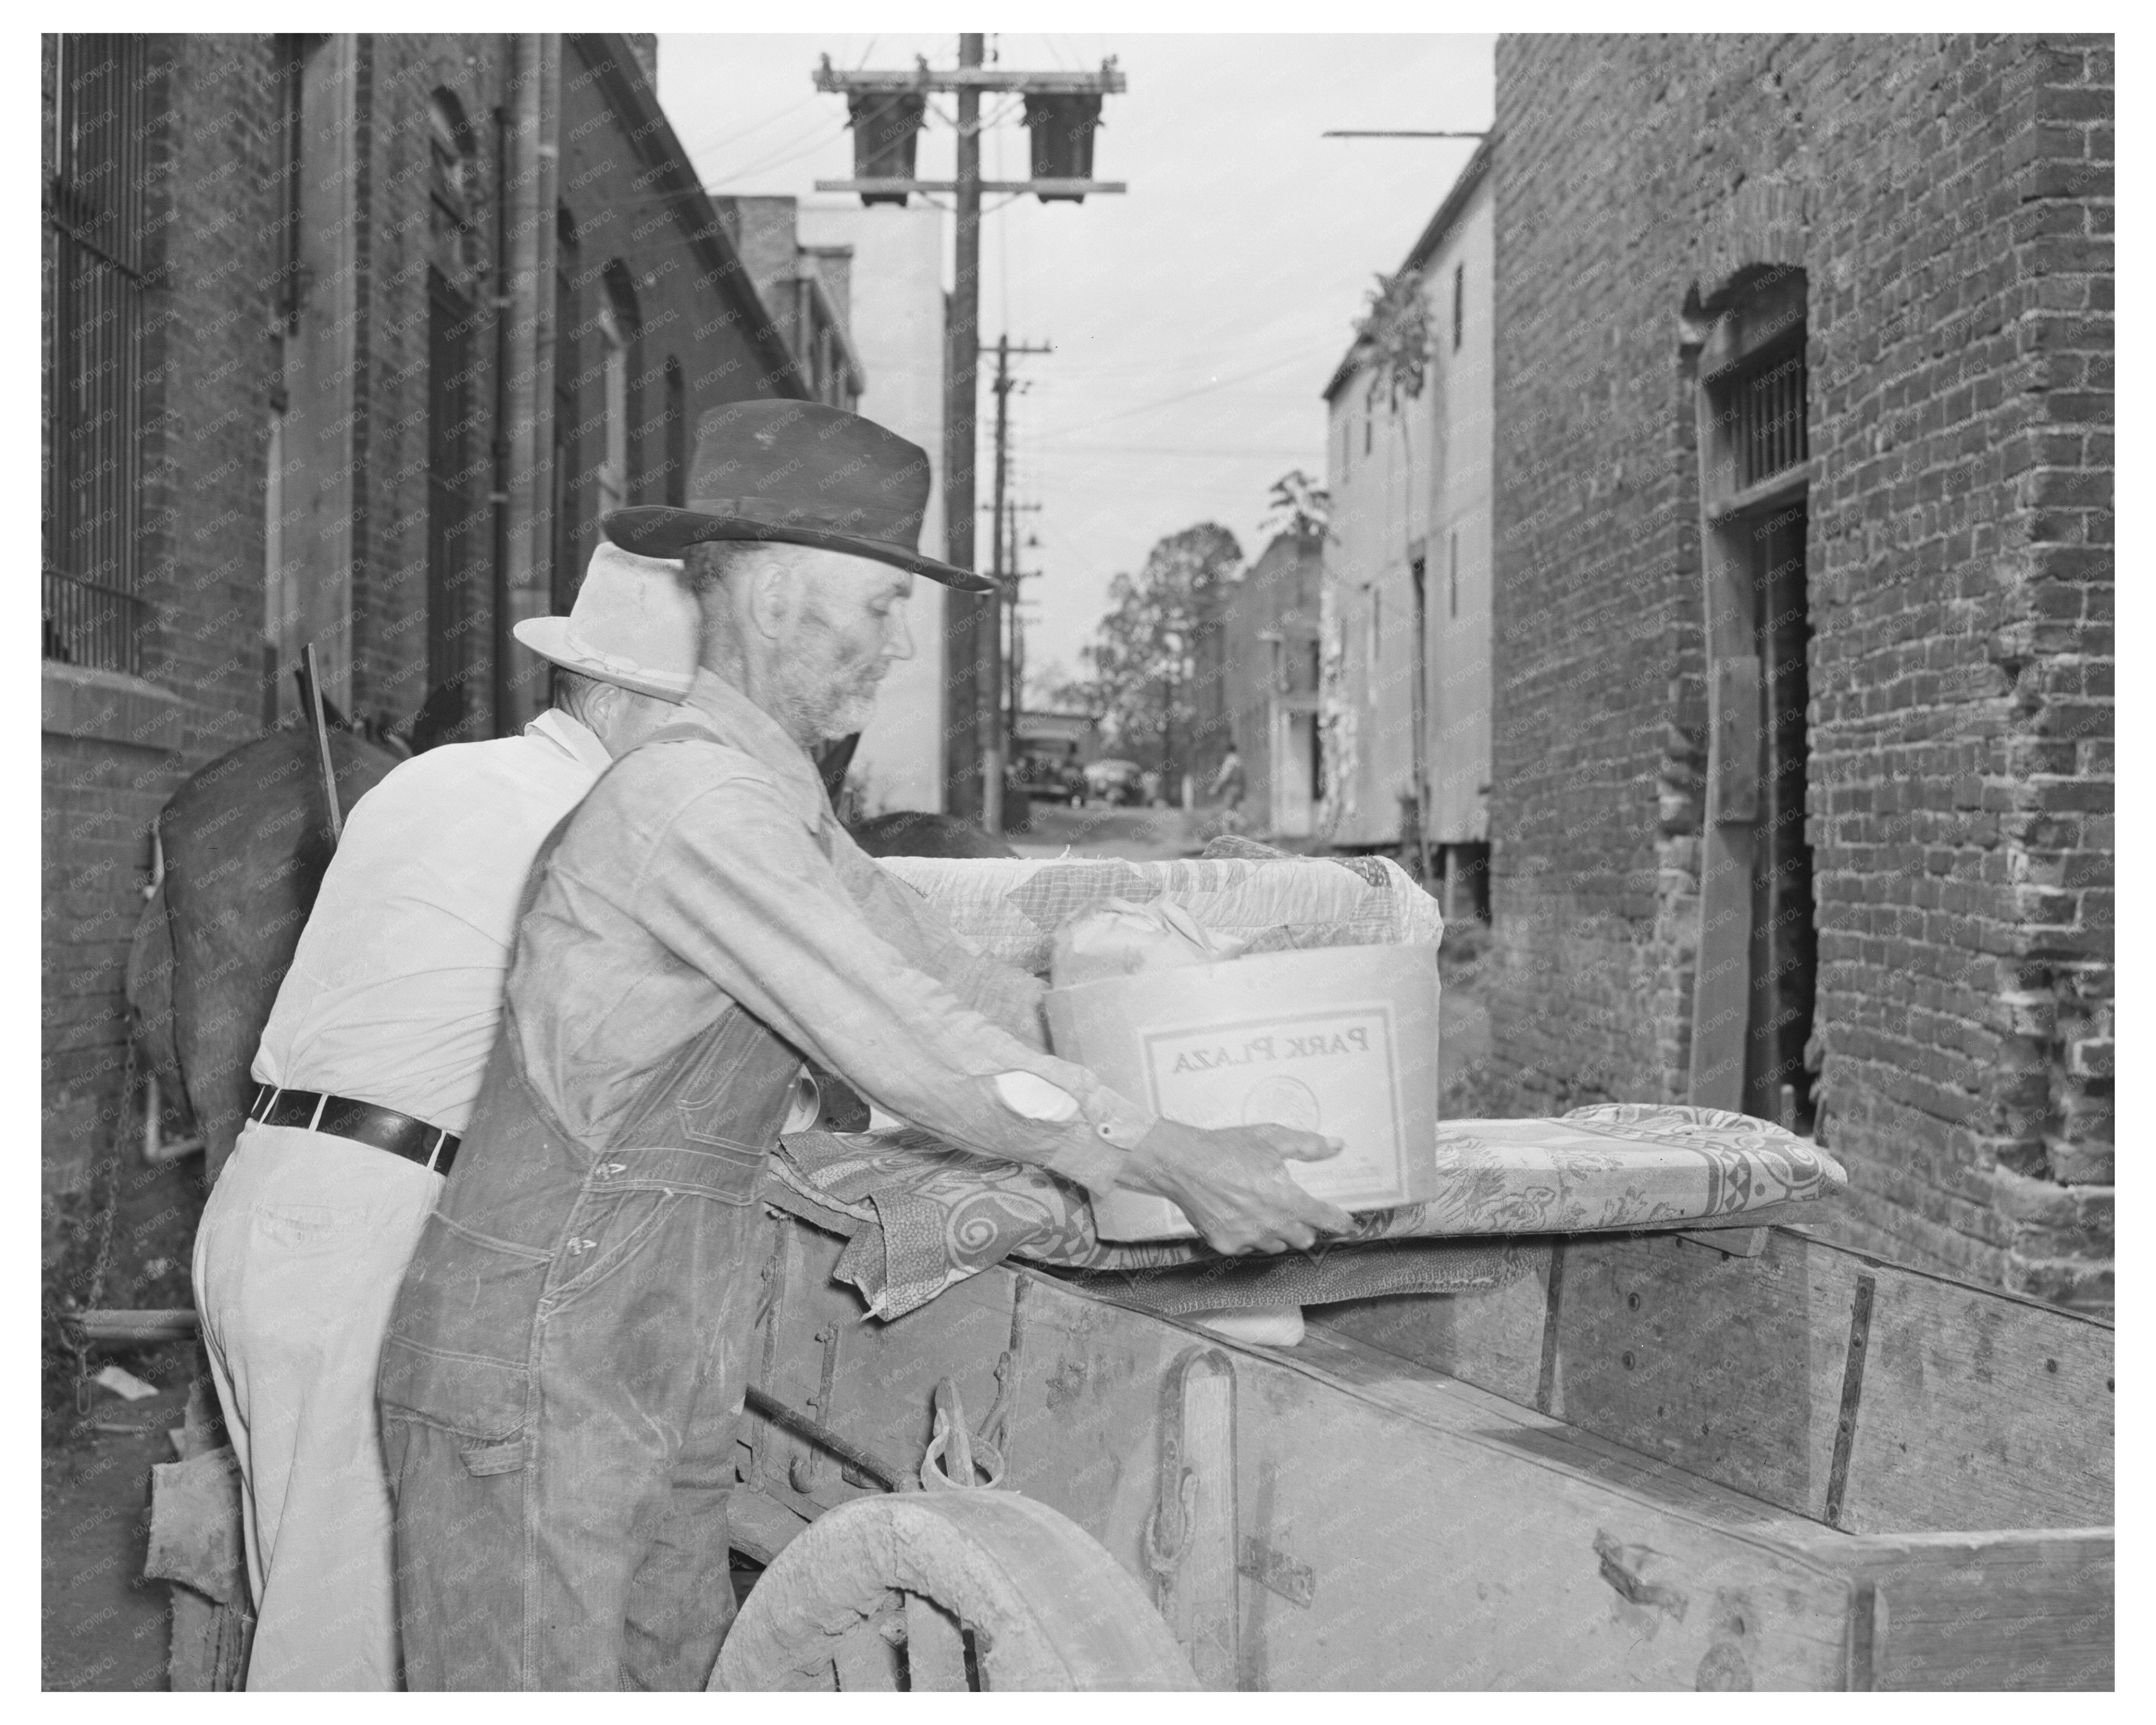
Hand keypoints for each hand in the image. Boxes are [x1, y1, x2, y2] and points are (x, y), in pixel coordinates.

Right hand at [1117, 1118, 1354, 1255]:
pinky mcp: (1226, 1244)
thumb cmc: (1227, 1148)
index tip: (1348, 1224)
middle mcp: (1270, 1224)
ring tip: (1265, 1212)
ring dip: (1278, 1233)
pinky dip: (1249, 1235)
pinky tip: (1240, 1216)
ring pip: (1276, 1245)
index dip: (1340, 1222)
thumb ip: (1308, 1146)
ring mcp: (1247, 1238)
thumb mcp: (1271, 1138)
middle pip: (1303, 1239)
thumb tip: (1337, 1146)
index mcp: (1286, 1199)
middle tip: (1297, 1212)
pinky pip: (1248, 1247)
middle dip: (1305, 1227)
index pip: (1324, 1218)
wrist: (1183, 1164)